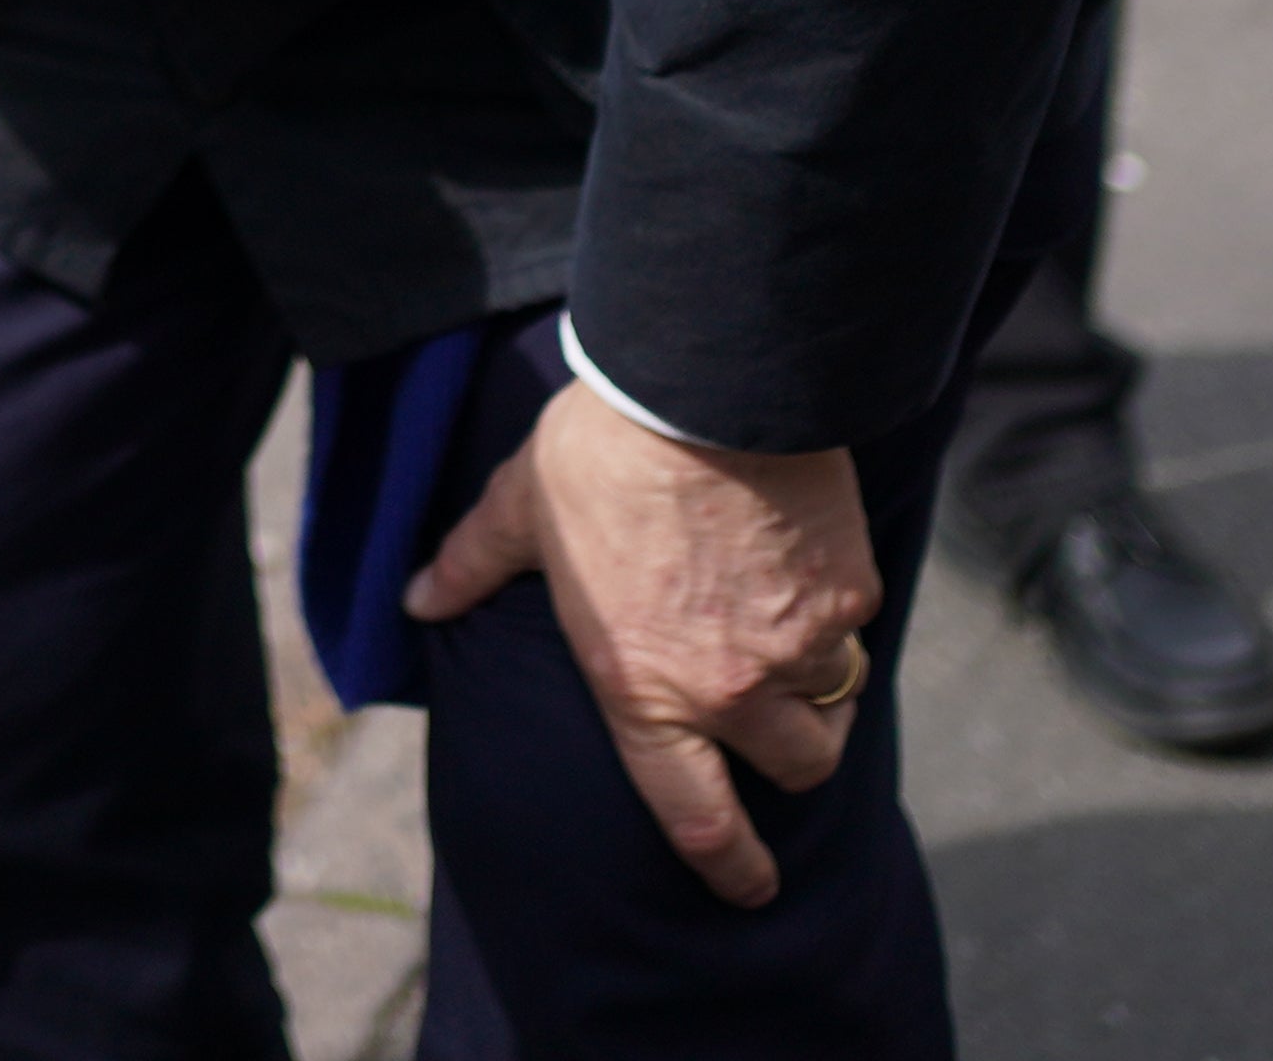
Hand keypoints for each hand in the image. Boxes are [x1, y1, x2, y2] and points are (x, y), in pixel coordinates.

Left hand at [403, 380, 877, 909]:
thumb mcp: (522, 509)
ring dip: (819, 691)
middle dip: (790, 758)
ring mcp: (797, 647)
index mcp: (642, 688)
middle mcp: (727, 689)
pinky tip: (809, 574)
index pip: (696, 818)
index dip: (732, 868)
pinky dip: (839, 619)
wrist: (707, 387)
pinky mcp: (850, 595)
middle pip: (794, 771)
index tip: (753, 886)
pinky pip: (855, 632)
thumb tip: (417, 598)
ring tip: (789, 643)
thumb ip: (472, 565)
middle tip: (774, 725)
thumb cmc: (603, 452)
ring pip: (832, 707)